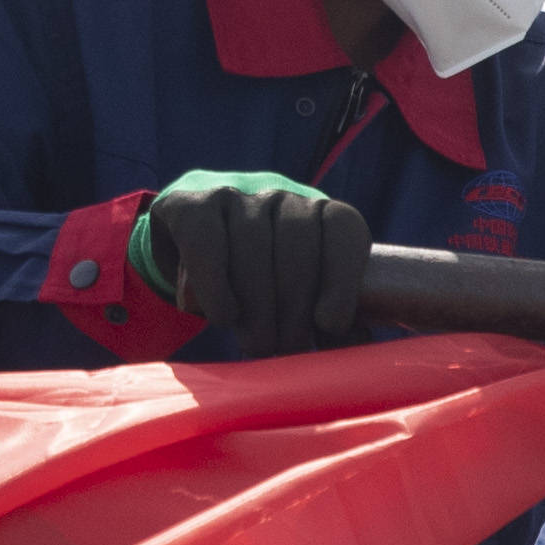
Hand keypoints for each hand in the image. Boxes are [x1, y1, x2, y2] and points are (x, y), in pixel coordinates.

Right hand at [135, 171, 370, 358]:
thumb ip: (327, 315)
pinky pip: (206, 242)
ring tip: (260, 345)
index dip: (342, 275)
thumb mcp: (300, 297)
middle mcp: (281, 196)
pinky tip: (224, 316)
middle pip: (297, 241)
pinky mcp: (189, 204)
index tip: (330, 323)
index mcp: (319, 213)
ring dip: (258, 304)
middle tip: (289, 348)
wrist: (196, 247)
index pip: (342, 226)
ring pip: (253, 243)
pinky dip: (216, 284)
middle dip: (295, 304)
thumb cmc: (263, 282)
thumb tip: (355, 339)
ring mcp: (235, 196)